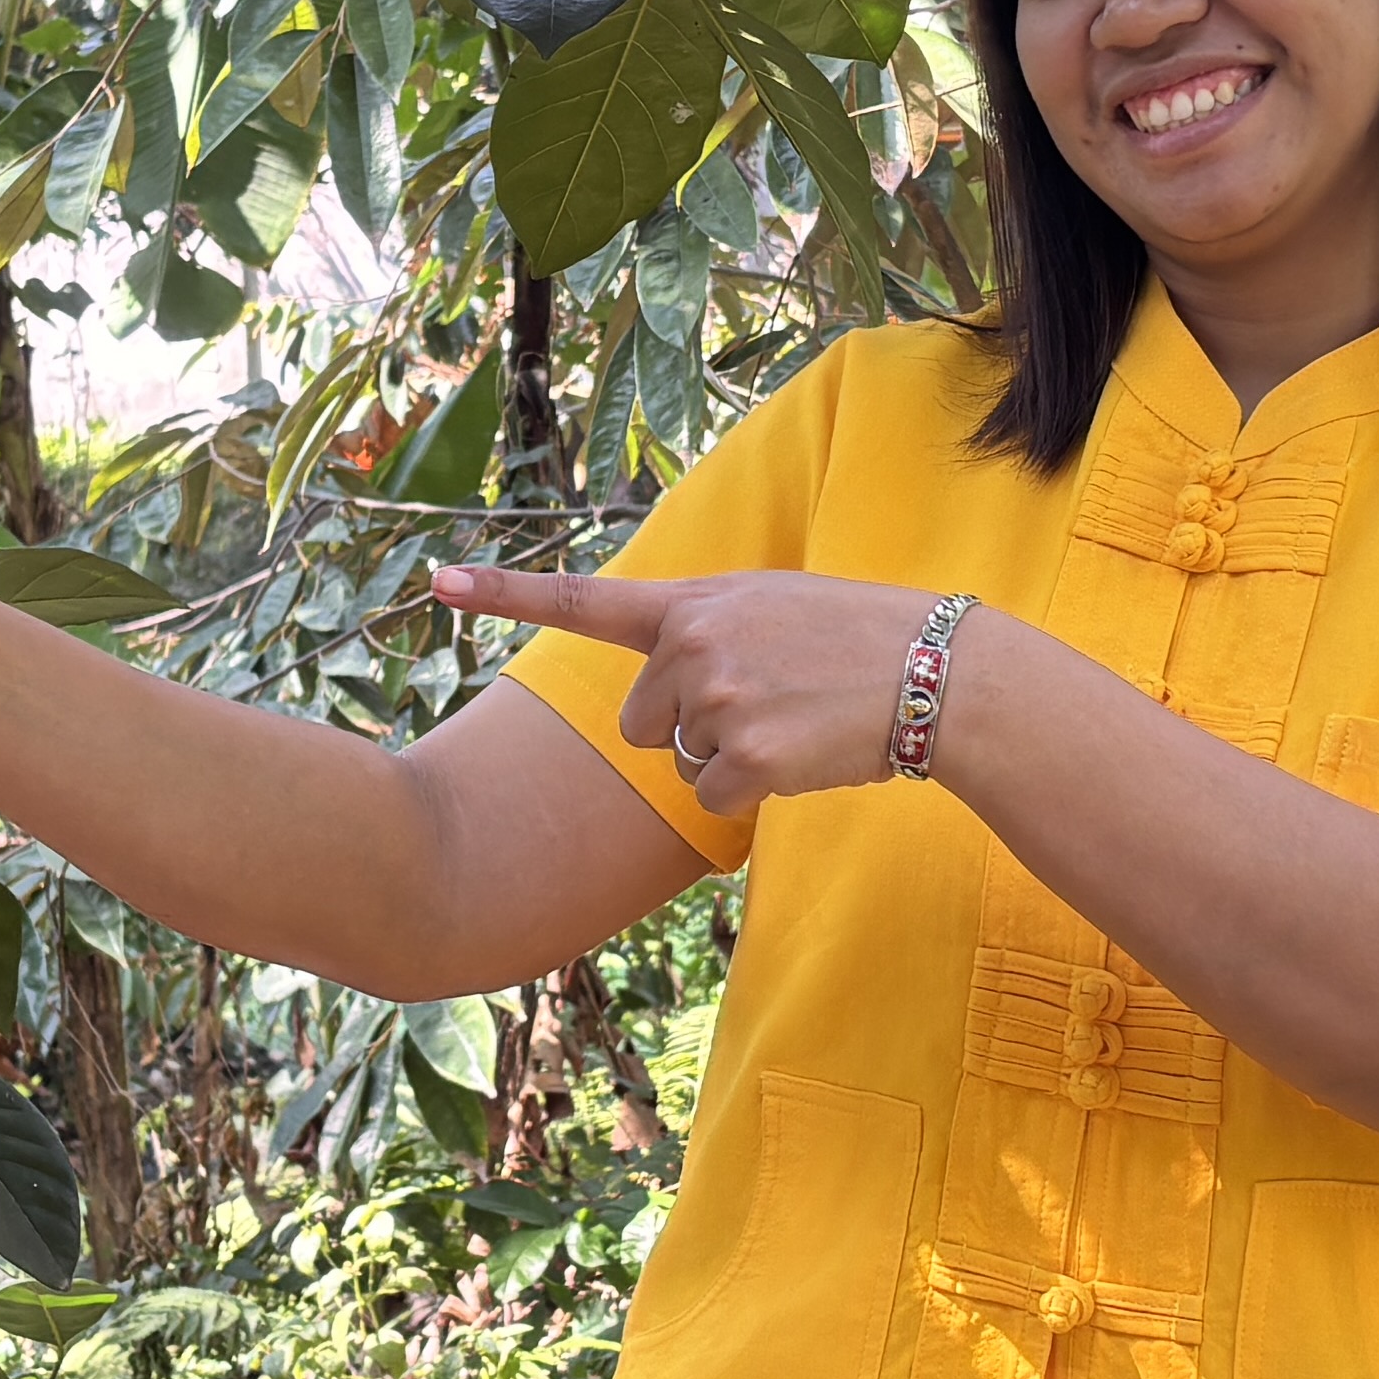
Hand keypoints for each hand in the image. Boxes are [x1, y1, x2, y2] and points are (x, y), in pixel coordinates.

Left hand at [427, 562, 954, 813]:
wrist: (939, 674)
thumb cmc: (858, 636)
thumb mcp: (772, 601)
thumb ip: (705, 624)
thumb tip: (659, 674)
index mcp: (695, 603)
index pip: (585, 599)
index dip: (505, 592)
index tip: (439, 580)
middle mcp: (694, 648)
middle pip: (639, 720)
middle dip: (687, 724)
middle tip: (766, 700)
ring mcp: (717, 704)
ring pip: (678, 762)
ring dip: (728, 756)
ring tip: (794, 719)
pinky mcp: (745, 762)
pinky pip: (711, 798)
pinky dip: (751, 793)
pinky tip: (802, 754)